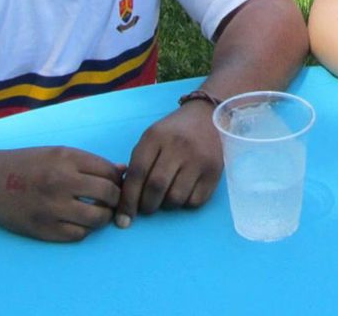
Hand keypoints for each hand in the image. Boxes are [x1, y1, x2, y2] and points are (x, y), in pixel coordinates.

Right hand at [0, 146, 124, 241]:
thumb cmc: (27, 163)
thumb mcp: (59, 153)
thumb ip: (90, 162)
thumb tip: (123, 171)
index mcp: (66, 159)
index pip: (109, 172)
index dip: (118, 179)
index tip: (115, 183)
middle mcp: (61, 182)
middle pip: (108, 194)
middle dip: (116, 198)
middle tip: (112, 200)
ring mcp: (52, 207)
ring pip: (97, 218)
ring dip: (104, 217)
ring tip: (98, 212)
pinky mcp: (43, 229)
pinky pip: (78, 235)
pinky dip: (84, 230)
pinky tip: (79, 222)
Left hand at [114, 102, 222, 227]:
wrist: (205, 117)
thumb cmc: (171, 132)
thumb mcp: (150, 139)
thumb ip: (137, 164)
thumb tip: (126, 200)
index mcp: (156, 137)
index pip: (137, 173)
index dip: (128, 200)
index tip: (122, 219)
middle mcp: (178, 146)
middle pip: (156, 187)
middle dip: (146, 206)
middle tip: (146, 207)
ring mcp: (198, 159)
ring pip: (176, 198)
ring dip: (166, 205)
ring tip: (166, 196)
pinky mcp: (214, 171)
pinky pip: (195, 201)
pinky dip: (185, 203)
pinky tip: (184, 191)